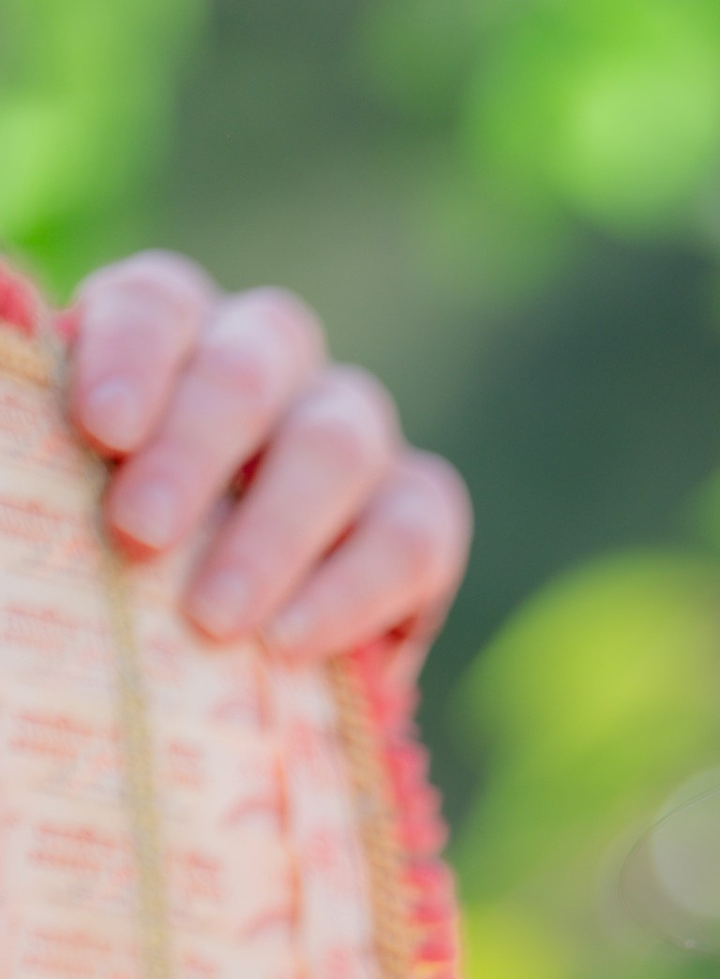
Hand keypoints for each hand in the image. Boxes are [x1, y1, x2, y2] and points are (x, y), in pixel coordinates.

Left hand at [63, 252, 471, 664]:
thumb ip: (44, 477)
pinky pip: (413, 533)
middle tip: (139, 534)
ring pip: (336, 443)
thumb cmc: (116, 575)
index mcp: (174, 341)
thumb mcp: (64, 513)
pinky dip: (354, 589)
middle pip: (252, 364)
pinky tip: (290, 644)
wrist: (214, 674)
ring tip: (213, 620)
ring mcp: (356, 438)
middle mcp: (272, 368)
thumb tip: (9, 385)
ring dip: (273, 532)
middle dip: (194, 448)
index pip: (159, 304)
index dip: (132, 356)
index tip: (102, 432)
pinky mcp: (420, 519)